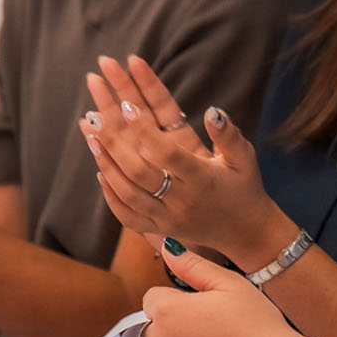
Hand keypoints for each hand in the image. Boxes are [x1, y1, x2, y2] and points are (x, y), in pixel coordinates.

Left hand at [82, 54, 290, 259]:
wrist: (245, 232)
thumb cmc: (245, 188)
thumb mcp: (245, 159)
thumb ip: (228, 135)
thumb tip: (212, 110)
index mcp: (203, 180)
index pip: (167, 153)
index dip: (145, 130)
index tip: (127, 104)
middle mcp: (182, 201)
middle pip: (138, 172)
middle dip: (113, 142)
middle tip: (95, 115)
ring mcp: (168, 218)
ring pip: (127, 193)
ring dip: (106, 163)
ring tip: (90, 135)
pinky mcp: (160, 229)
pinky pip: (127, 216)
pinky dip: (110, 195)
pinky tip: (100, 172)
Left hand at [140, 240, 306, 336]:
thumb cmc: (258, 325)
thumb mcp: (231, 284)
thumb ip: (192, 265)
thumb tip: (166, 247)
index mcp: (166, 310)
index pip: (153, 299)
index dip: (178, 302)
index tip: (203, 310)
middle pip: (153, 329)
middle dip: (173, 328)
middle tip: (212, 333)